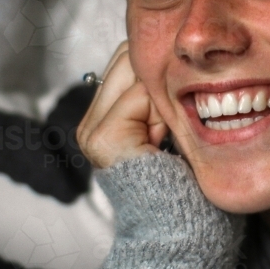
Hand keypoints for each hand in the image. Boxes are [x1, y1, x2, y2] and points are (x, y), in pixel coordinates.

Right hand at [76, 40, 170, 168]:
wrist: (178, 220)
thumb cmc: (181, 174)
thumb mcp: (164, 122)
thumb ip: (153, 90)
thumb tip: (162, 47)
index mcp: (100, 117)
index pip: (124, 58)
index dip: (155, 70)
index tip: (170, 107)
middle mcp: (88, 123)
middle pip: (126, 58)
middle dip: (156, 80)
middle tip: (168, 123)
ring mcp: (91, 132)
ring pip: (135, 74)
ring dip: (160, 100)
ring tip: (163, 135)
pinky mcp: (102, 139)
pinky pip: (138, 97)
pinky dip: (159, 114)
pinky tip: (160, 141)